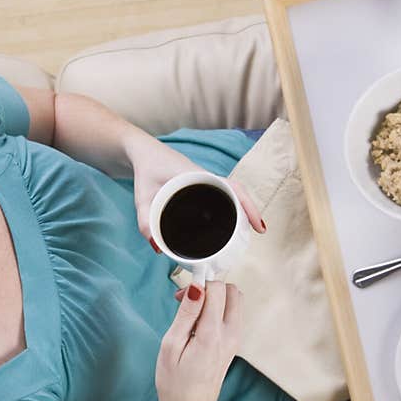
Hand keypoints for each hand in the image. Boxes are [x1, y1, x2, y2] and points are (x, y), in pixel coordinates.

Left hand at [131, 143, 265, 251]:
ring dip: (242, 208)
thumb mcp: (142, 197)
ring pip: (231, 192)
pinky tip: (231, 221)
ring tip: (247, 230)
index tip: (258, 225)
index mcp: (197, 176)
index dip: (247, 206)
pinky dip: (231, 205)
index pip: (232, 188)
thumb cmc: (145, 170)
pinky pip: (222, 193)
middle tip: (258, 232)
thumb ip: (145, 222)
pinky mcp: (201, 183)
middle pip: (237, 192)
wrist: (143, 152)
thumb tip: (157, 247)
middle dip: (250, 210)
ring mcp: (205, 179)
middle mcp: (205, 177)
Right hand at [155, 281, 243, 400]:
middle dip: (211, 287)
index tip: (181, 295)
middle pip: (233, 291)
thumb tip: (196, 286)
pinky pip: (232, 316)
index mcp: (212, 334)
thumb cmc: (174, 383)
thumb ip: (186, 314)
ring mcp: (235, 341)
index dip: (198, 284)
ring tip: (191, 313)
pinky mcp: (234, 345)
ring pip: (236, 302)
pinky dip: (218, 310)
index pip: (217, 289)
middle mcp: (230, 335)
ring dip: (216, 298)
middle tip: (188, 299)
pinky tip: (198, 324)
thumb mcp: (170, 346)